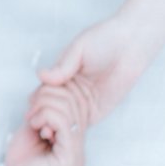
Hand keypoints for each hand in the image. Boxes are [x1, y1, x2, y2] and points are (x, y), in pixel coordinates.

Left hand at [4, 85, 87, 165]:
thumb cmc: (20, 165)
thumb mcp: (31, 132)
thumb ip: (42, 114)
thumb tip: (46, 90)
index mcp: (71, 139)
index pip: (78, 103)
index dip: (57, 91)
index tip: (35, 99)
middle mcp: (78, 145)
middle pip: (76, 101)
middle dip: (49, 96)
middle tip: (31, 111)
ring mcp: (77, 154)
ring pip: (70, 109)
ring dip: (45, 107)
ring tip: (33, 121)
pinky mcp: (70, 160)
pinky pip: (65, 123)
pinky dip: (46, 117)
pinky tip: (35, 127)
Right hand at [36, 15, 150, 126]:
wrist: (131, 44)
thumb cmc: (105, 39)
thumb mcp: (77, 50)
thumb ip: (61, 66)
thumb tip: (40, 76)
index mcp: (63, 74)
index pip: (44, 90)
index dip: (38, 98)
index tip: (33, 103)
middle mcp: (72, 89)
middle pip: (50, 106)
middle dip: (44, 112)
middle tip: (40, 115)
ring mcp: (84, 101)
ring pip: (63, 117)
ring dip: (56, 121)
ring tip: (48, 125)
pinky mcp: (97, 111)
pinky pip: (81, 123)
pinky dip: (71, 125)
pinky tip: (63, 125)